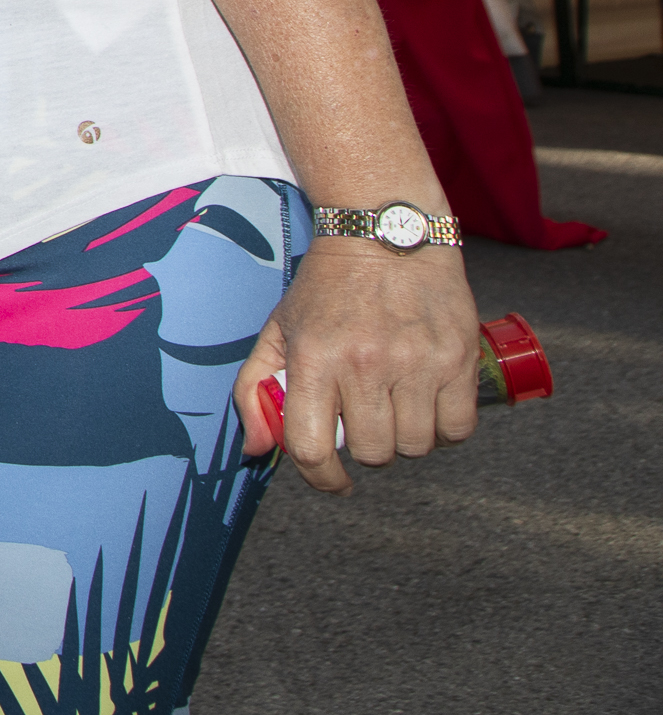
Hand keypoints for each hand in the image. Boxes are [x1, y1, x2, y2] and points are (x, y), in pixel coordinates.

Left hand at [232, 241, 483, 490]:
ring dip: (405, 438)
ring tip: (396, 405)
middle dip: (366, 447)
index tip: (332, 480)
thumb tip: (255, 449)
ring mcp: (416, 363)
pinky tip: (428, 403)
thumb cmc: (328, 287)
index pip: (312, 448)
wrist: (385, 234)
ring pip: (416, 446)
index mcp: (314, 357)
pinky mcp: (458, 359)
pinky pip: (457, 429)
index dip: (322, 478)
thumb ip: (256, 389)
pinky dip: (444, 428)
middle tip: (365, 419)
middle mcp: (365, 363)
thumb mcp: (278, 329)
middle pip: (372, 453)